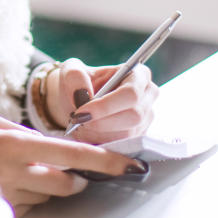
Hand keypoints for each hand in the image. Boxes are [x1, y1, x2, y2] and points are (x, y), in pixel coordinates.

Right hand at [0, 115, 146, 217]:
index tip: (128, 165)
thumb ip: (24, 132)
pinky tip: (5, 186)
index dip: (103, 161)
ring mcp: (10, 199)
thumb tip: (53, 144)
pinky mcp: (4, 216)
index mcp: (15, 145)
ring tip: (16, 173)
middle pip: (67, 183)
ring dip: (44, 186)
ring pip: (49, 196)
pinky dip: (26, 197)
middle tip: (61, 168)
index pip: (71, 155)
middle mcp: (15, 174)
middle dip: (72, 178)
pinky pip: (30, 207)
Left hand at [42, 59, 157, 143]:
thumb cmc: (78, 82)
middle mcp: (148, 96)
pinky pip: (122, 146)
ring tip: (79, 126)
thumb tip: (81, 95)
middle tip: (78, 122)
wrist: (76, 101)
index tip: (81, 112)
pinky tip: (86, 133)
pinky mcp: (138, 137)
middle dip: (102, 123)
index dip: (106, 106)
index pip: (131, 93)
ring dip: (98, 134)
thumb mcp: (70, 71)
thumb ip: (74, 76)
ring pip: (127, 135)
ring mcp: (146, 119)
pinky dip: (100, 142)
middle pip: (134, 116)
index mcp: (138, 75)